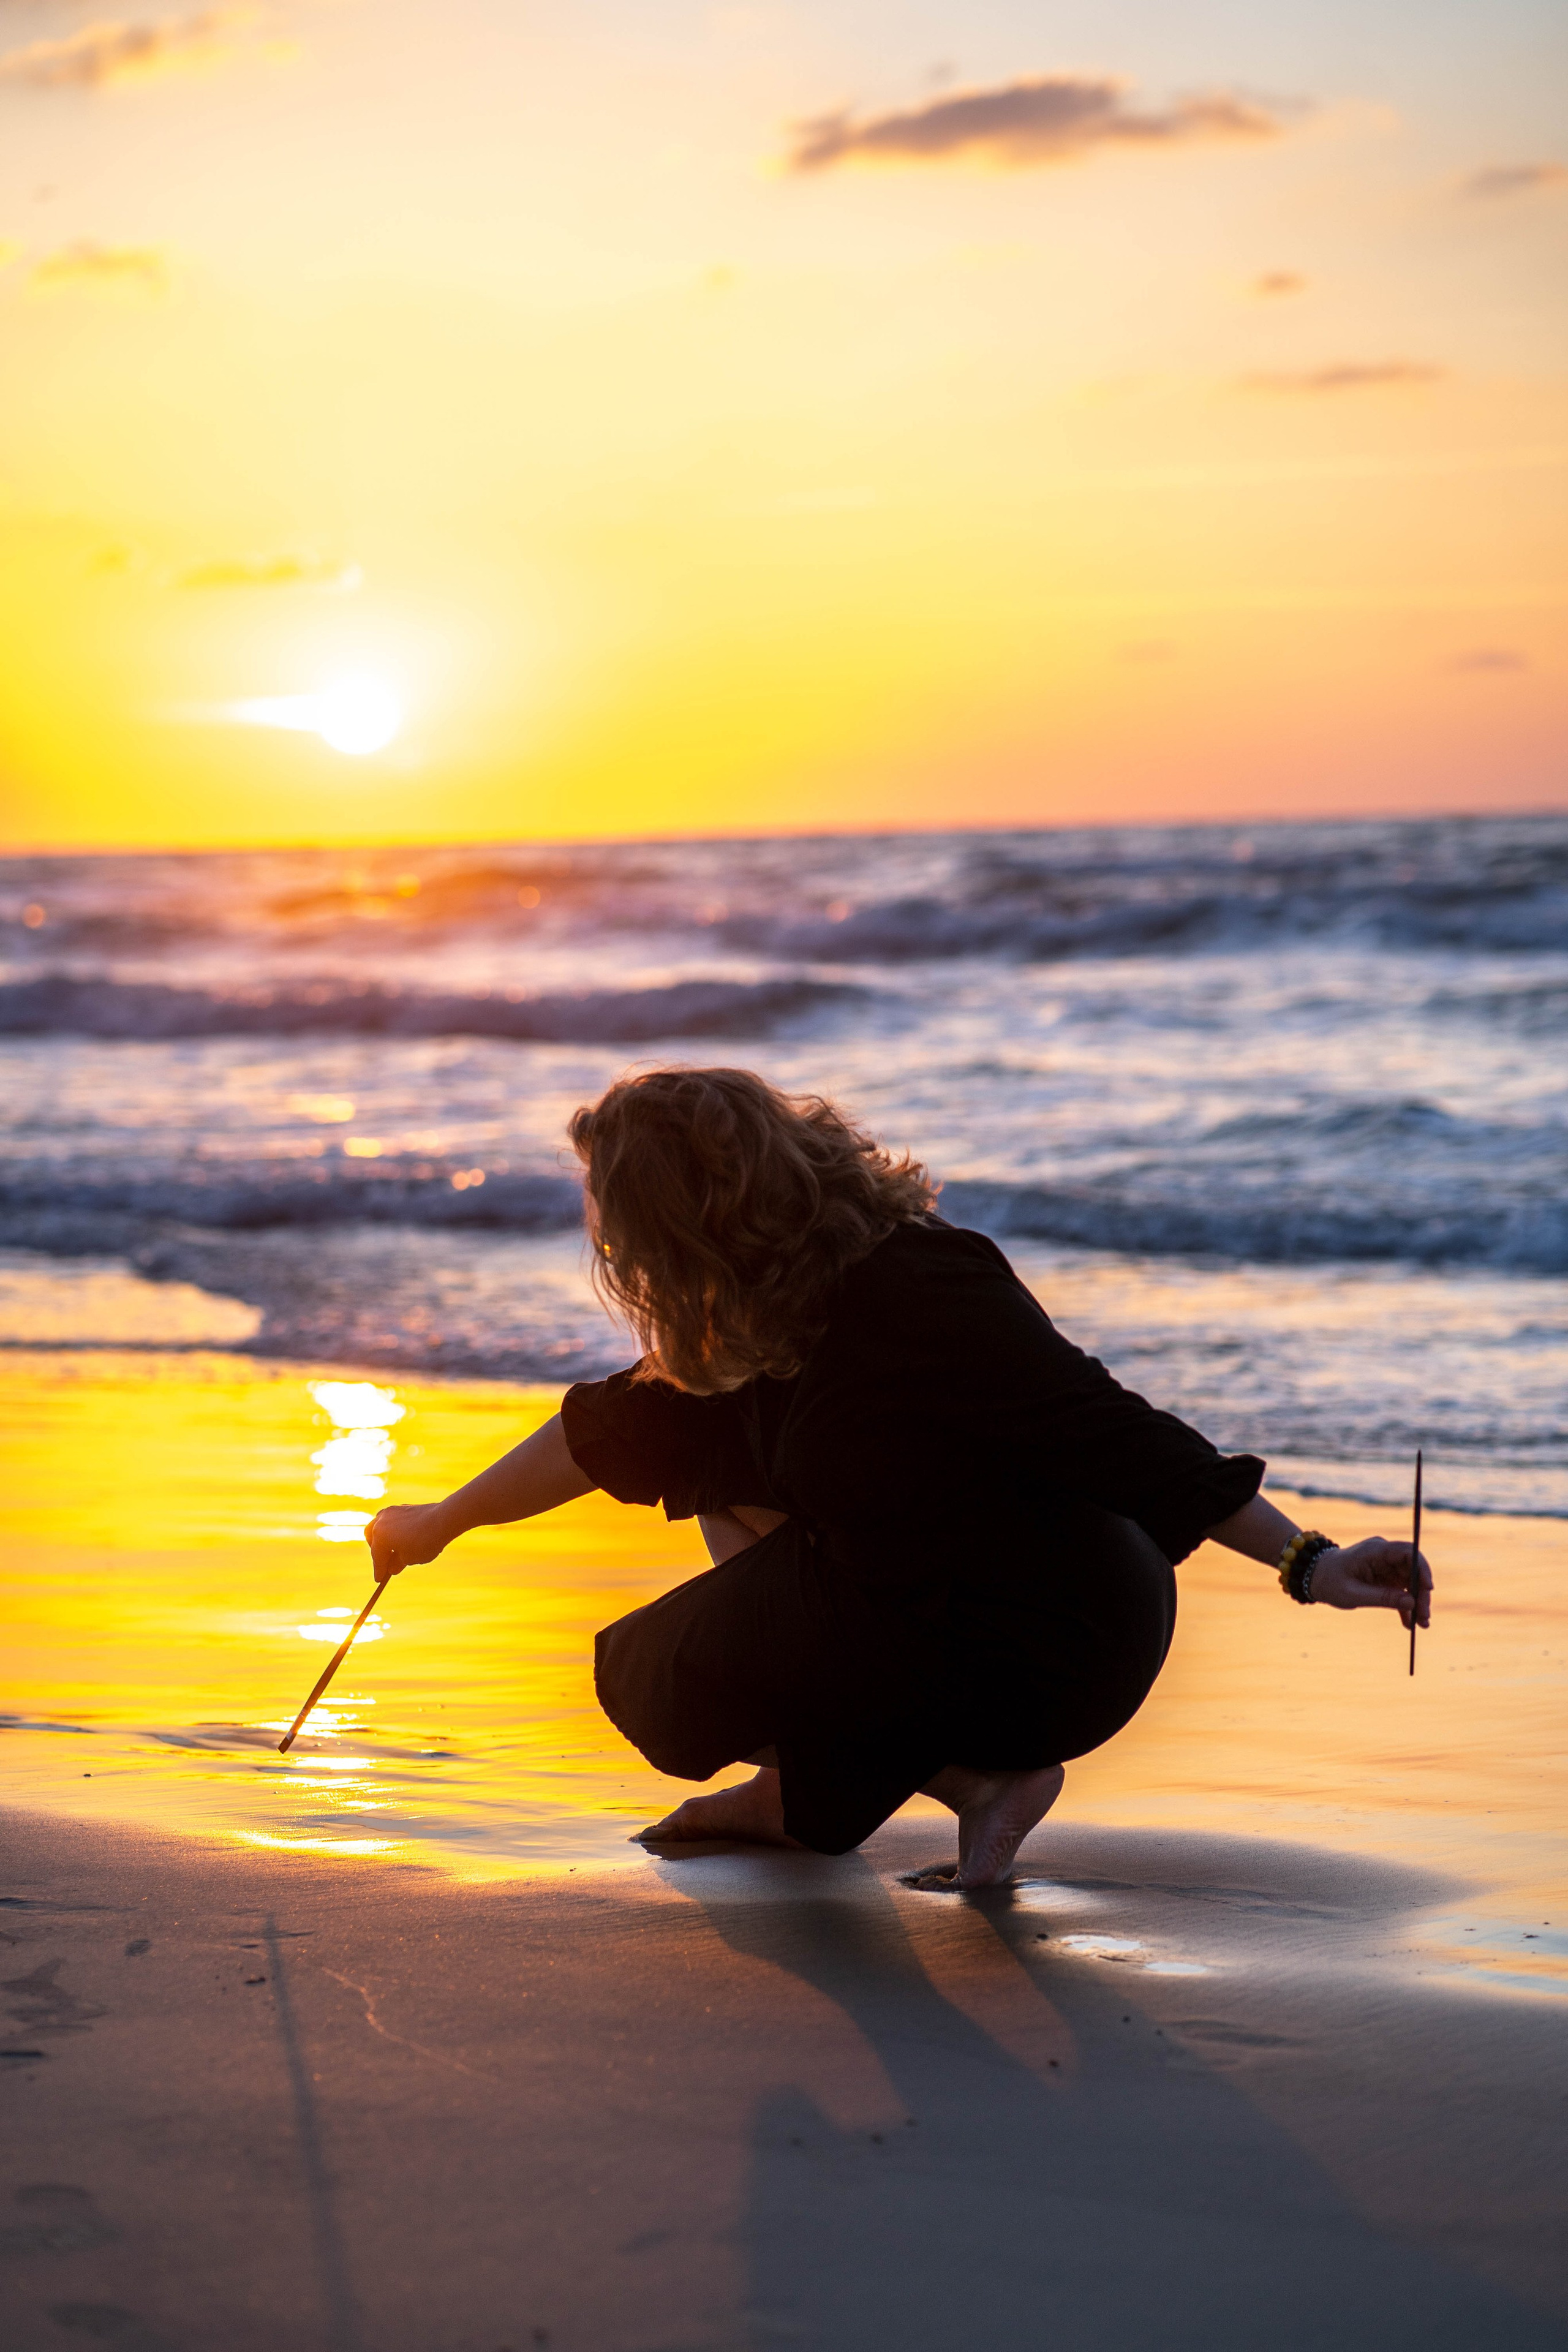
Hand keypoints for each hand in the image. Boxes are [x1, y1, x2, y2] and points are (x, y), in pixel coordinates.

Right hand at [365, 1501, 450, 1579]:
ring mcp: (392, 1511)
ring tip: (392, 1549)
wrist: (443, 1519)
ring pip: (380, 1525)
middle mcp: (381, 1520)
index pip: (377, 1556)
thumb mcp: (409, 1558)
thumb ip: (396, 1564)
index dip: (379, 1570)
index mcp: (379, 1535)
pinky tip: (402, 1538)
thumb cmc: (425, 1541)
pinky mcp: (403, 1507)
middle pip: (372, 1538)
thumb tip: (391, 1567)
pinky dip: (393, 1531)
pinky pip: (392, 1521)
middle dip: (376, 1551)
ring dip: (383, 1538)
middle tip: (385, 1563)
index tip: (379, 1580)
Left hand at [1311, 1537, 1431, 1627]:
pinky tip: (1409, 1624)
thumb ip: (1382, 1598)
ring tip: (1421, 1625)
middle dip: (1421, 1594)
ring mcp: (1386, 1566)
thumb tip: (1412, 1603)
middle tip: (1424, 1617)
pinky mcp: (1386, 1578)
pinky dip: (1405, 1607)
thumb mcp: (1353, 1594)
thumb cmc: (1329, 1581)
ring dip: (1417, 1603)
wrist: (1315, 1577)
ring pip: (1411, 1583)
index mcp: (1375, 1551)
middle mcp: (1384, 1555)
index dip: (1422, 1568)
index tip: (1429, 1589)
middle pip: (1413, 1570)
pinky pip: (1401, 1591)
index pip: (1407, 1552)